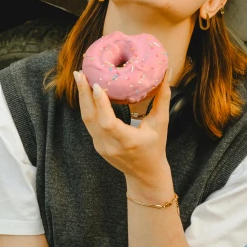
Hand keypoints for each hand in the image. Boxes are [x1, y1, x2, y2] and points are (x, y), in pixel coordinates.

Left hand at [73, 68, 170, 183]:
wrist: (145, 174)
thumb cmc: (155, 147)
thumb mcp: (161, 123)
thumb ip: (162, 98)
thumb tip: (167, 72)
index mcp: (128, 141)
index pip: (109, 123)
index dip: (101, 104)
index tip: (98, 85)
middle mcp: (111, 145)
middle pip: (91, 118)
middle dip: (84, 94)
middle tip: (80, 73)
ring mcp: (101, 146)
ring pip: (86, 120)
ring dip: (82, 98)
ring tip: (80, 77)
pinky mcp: (97, 144)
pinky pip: (88, 123)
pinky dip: (86, 106)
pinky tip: (86, 92)